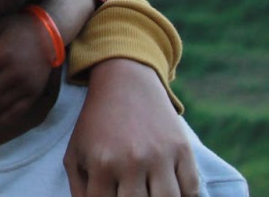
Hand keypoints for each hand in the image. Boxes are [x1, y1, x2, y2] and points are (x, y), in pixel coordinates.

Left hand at [65, 59, 199, 196]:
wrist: (125, 82)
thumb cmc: (96, 123)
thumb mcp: (76, 151)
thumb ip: (79, 189)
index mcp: (102, 163)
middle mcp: (132, 162)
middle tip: (132, 195)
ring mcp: (160, 156)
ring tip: (151, 194)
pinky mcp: (182, 149)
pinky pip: (191, 189)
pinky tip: (171, 192)